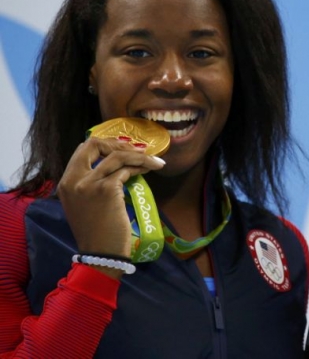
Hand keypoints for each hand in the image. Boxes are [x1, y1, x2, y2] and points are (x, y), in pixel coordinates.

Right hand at [57, 137, 164, 260]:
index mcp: (66, 182)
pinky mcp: (106, 189)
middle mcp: (73, 180)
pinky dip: (141, 166)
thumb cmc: (97, 231)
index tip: (123, 149)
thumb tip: (115, 164)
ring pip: (117, 155)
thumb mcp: (86, 203)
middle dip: (118, 142)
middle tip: (137, 150)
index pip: (82, 149)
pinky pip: (127, 169)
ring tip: (154, 161)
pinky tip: (149, 170)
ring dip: (139, 155)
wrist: (101, 253)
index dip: (105, 145)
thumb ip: (91, 183)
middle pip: (94, 144)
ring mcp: (89, 183)